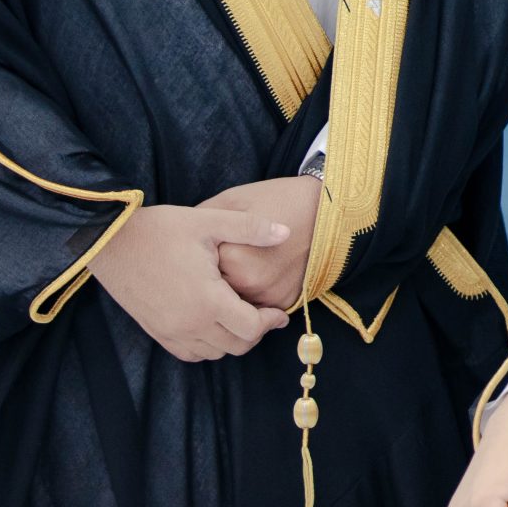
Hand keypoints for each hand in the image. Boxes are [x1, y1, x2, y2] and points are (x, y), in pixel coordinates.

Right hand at [88, 204, 292, 361]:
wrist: (110, 242)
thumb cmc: (160, 229)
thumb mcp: (209, 221)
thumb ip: (251, 228)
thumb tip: (285, 232)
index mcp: (207, 300)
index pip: (251, 328)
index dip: (271, 322)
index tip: (278, 312)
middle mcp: (189, 324)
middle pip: (236, 346)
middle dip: (256, 332)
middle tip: (263, 313)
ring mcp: (170, 332)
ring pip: (214, 353)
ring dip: (232, 340)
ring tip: (240, 315)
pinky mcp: (156, 332)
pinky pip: (190, 353)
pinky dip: (208, 346)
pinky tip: (213, 323)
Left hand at [201, 175, 322, 307]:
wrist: (327, 208)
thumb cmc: (278, 199)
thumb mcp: (233, 201)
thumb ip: (202, 223)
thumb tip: (180, 241)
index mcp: (235, 260)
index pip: (198, 272)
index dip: (195, 260)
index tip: (198, 249)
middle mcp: (252, 286)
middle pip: (215, 293)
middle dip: (210, 279)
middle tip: (213, 260)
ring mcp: (271, 297)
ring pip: (235, 305)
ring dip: (228, 293)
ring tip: (233, 266)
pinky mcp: (286, 302)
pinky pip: (256, 307)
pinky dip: (250, 297)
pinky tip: (252, 273)